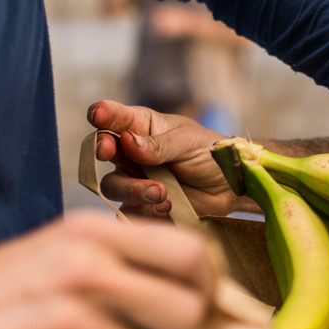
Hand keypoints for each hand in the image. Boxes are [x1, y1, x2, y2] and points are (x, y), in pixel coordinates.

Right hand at [0, 210, 217, 328]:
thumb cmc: (7, 296)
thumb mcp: (65, 257)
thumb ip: (125, 262)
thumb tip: (196, 284)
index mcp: (94, 232)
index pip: (192, 251)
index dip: (204, 285)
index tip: (190, 303)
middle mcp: (86, 262)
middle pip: (190, 308)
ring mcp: (71, 310)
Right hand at [87, 100, 254, 218]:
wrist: (231, 188)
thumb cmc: (211, 155)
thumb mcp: (190, 142)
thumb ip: (159, 144)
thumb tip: (127, 141)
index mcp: (143, 127)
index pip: (115, 118)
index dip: (102, 115)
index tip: (98, 116)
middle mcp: (133, 154)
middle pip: (105, 153)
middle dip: (104, 152)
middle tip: (109, 151)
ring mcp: (136, 180)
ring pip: (114, 186)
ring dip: (132, 189)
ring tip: (160, 192)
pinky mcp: (144, 206)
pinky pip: (131, 213)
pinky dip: (145, 211)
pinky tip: (168, 206)